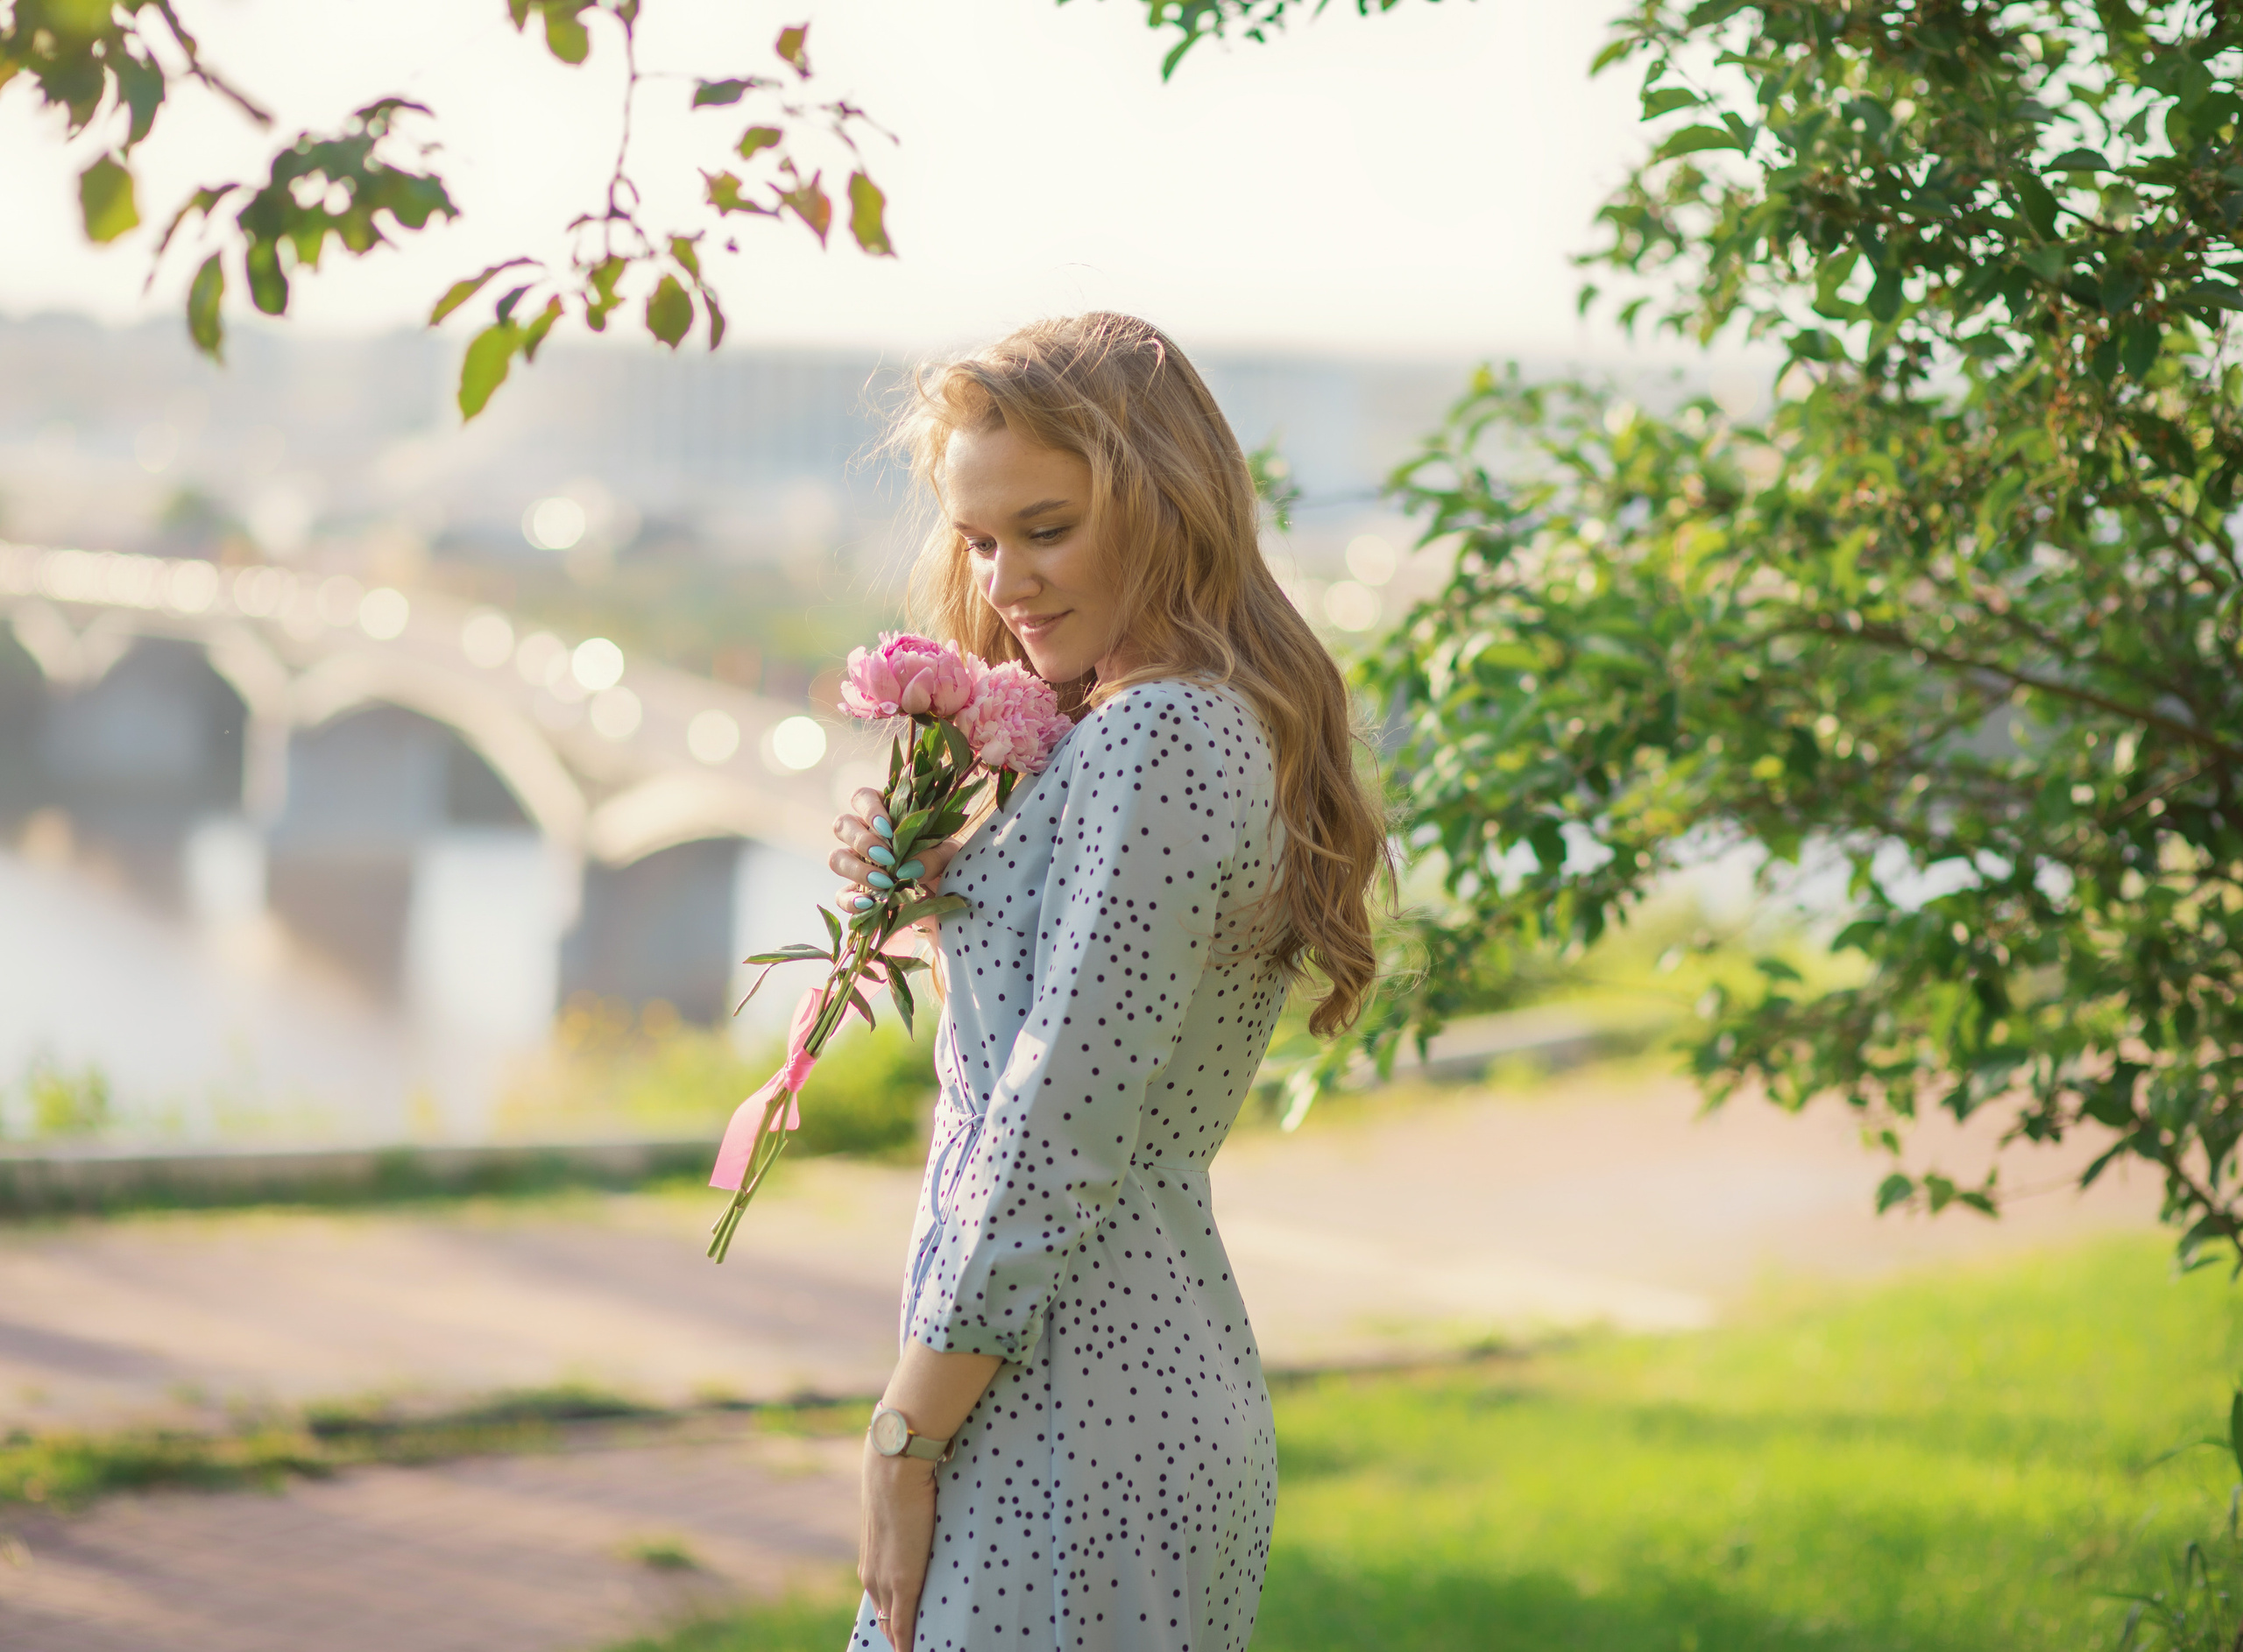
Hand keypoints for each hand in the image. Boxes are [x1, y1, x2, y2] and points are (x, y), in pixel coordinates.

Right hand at [830, 787, 961, 917]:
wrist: (951, 900)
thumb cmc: (949, 866)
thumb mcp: (950, 856)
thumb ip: (934, 855)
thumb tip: (908, 866)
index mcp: (886, 815)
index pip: (863, 798)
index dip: (869, 810)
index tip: (888, 830)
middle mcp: (866, 836)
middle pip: (842, 825)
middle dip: (862, 841)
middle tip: (887, 858)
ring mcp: (858, 865)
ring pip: (836, 858)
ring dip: (856, 869)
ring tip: (883, 882)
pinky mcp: (858, 895)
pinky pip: (841, 896)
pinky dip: (850, 901)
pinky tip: (869, 904)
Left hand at [858, 1442, 936, 1651]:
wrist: (895, 1466)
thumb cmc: (901, 1479)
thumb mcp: (897, 1511)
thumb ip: (905, 1526)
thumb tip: (922, 1513)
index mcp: (871, 1562)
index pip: (883, 1605)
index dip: (894, 1623)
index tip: (906, 1634)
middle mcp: (872, 1576)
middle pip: (886, 1621)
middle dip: (901, 1636)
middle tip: (917, 1644)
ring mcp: (885, 1580)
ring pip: (894, 1625)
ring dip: (907, 1639)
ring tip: (925, 1645)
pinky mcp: (902, 1581)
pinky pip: (904, 1625)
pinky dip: (909, 1643)